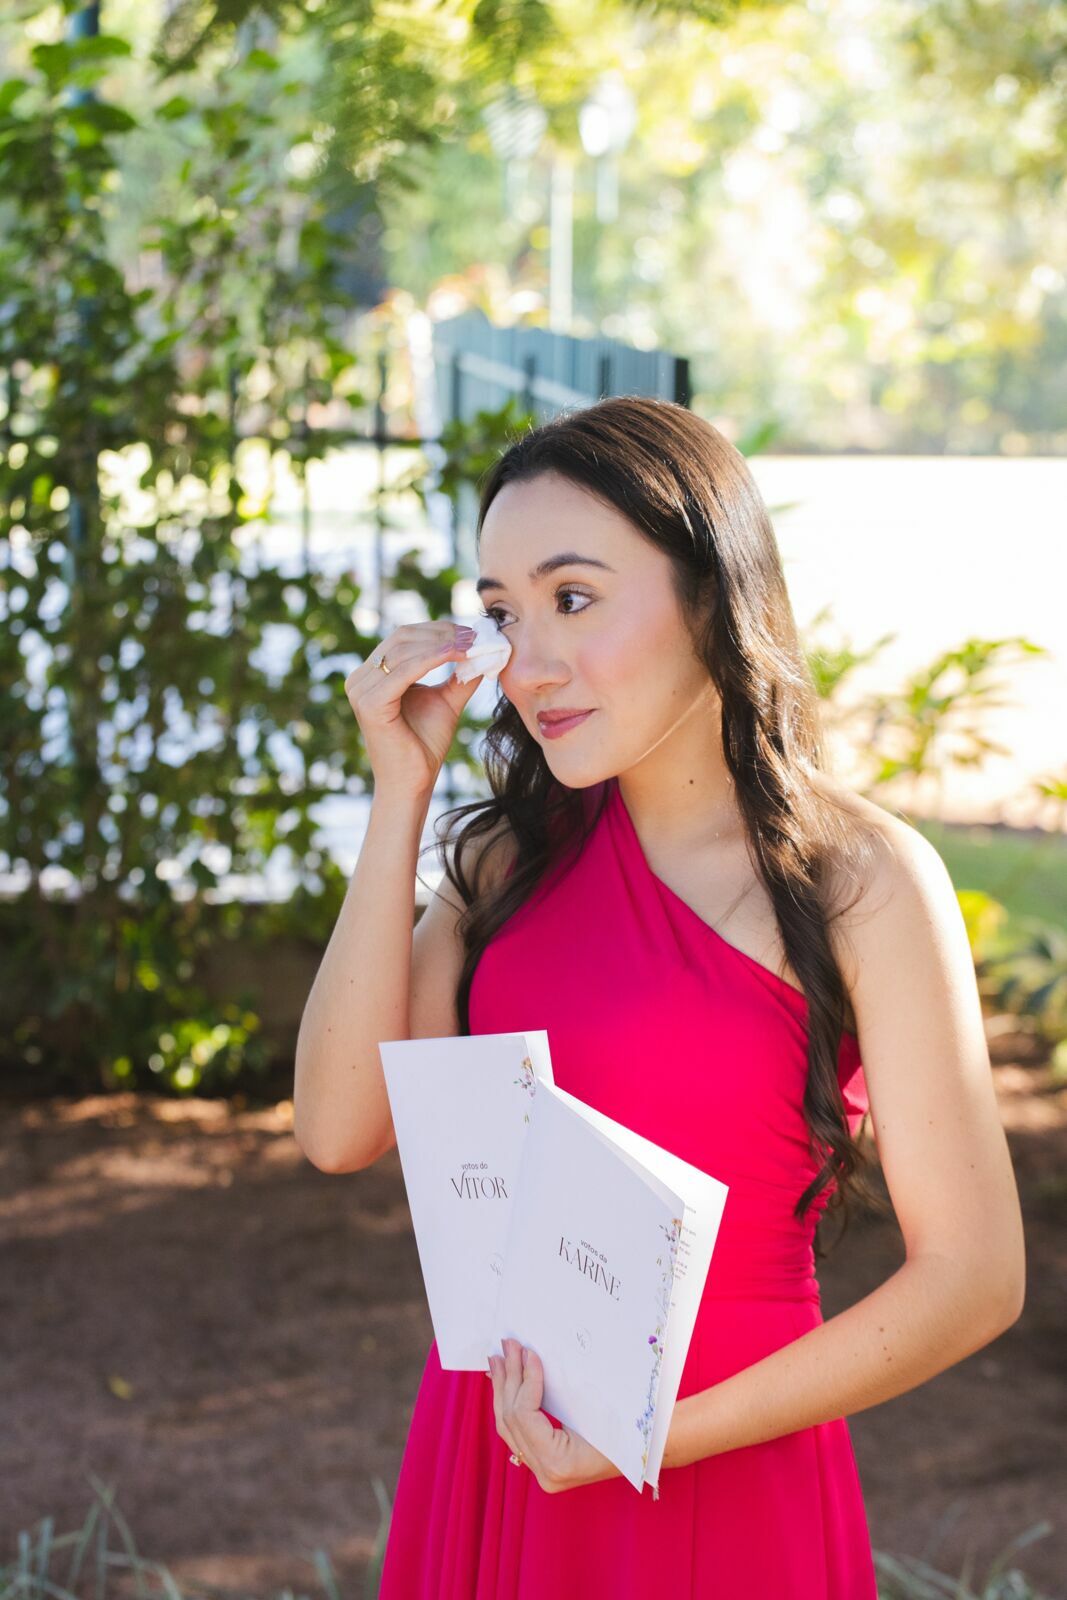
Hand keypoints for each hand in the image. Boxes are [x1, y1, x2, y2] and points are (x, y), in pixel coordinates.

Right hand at [344, 621, 483, 796]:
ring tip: (472, 645)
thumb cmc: (424, 744)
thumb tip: (483, 650)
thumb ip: (458, 675)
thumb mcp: (446, 701)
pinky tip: (458, 656)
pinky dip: (433, 659)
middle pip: (403, 638)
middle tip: (476, 635)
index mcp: (372, 674)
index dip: (439, 629)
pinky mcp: (369, 703)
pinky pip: (404, 671)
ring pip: (404, 650)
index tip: (472, 631)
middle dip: (443, 633)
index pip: (405, 636)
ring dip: (442, 643)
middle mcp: (360, 678)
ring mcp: (360, 690)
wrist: (413, 783)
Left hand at [487, 1337, 622, 1493]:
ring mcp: (543, 1472)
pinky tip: (505, 1382)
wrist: (649, 1450)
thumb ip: (561, 1387)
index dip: (525, 1380)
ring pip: (509, 1427)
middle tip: (507, 1345)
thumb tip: (531, 1355)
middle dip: (509, 1378)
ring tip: (498, 1359)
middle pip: (511, 1419)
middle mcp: (546, 1473)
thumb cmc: (632, 1424)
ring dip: (504, 1388)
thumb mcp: (597, 1403)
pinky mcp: (544, 1463)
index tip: (528, 1351)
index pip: (524, 1415)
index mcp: (558, 1463)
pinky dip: (511, 1403)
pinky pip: (518, 1432)